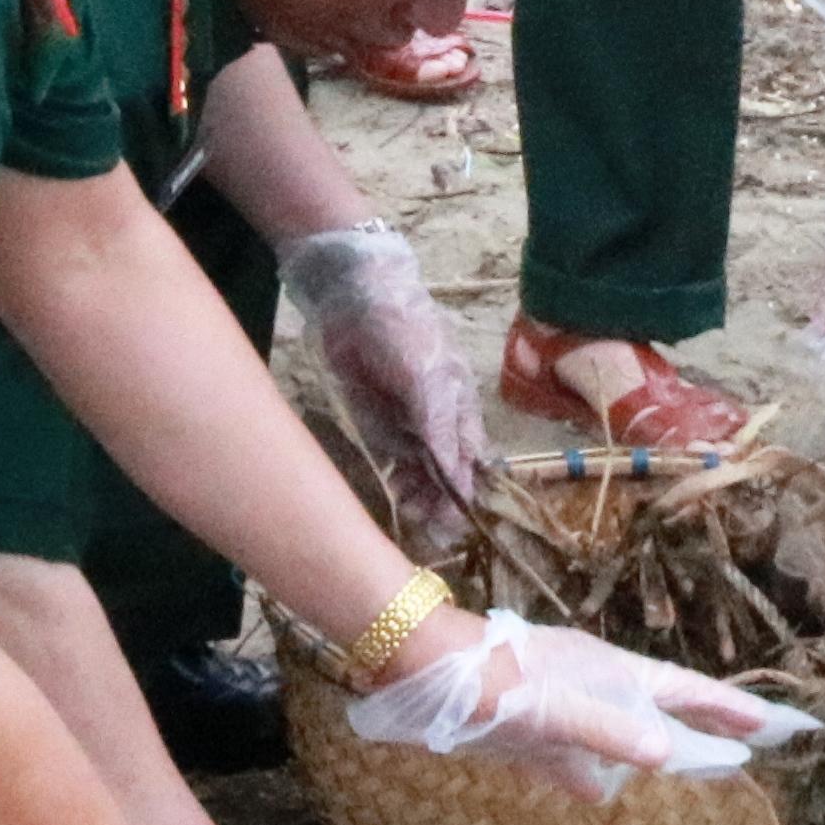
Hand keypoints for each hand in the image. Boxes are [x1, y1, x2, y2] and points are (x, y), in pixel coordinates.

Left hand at [280, 222, 484, 553]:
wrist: (354, 296)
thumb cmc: (403, 328)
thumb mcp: (427, 374)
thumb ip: (440, 422)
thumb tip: (459, 468)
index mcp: (459, 403)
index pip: (470, 455)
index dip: (468, 487)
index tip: (462, 518)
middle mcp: (438, 417)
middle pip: (448, 469)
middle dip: (444, 499)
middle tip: (434, 527)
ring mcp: (407, 421)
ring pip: (421, 469)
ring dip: (421, 493)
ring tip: (414, 515)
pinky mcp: (378, 421)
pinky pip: (393, 457)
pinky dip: (398, 477)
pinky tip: (398, 494)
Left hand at [344, 607, 817, 801]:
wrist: (420, 666)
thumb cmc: (489, 682)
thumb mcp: (552, 710)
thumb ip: (607, 732)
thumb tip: (669, 753)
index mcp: (610, 673)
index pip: (686, 692)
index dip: (730, 709)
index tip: (777, 725)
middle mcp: (594, 684)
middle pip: (664, 707)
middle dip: (707, 725)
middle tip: (751, 746)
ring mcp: (563, 705)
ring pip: (625, 728)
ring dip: (657, 746)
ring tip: (690, 766)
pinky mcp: (532, 728)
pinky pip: (581, 752)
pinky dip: (600, 770)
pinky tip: (599, 789)